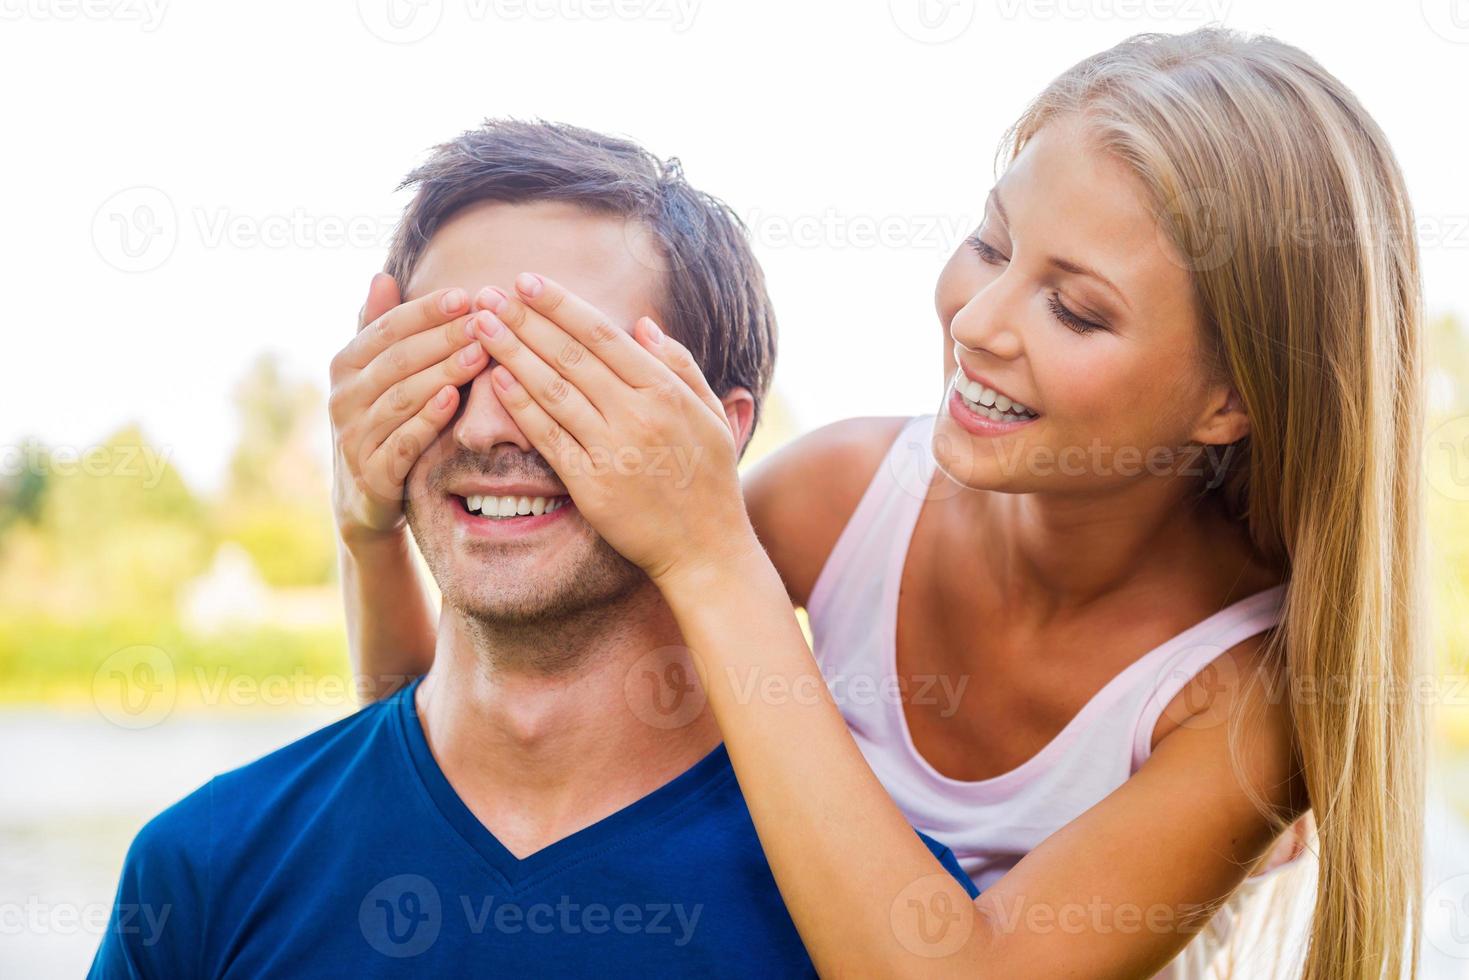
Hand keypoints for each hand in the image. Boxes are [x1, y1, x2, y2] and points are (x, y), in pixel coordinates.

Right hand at [329, 274, 489, 545]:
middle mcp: (343, 398)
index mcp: (344, 365)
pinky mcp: (373, 474)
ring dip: (443, 373)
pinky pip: (403, 441)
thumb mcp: (375, 375)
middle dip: (444, 338)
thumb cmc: (381, 421)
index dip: (426, 311)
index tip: (466, 295)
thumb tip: (382, 276)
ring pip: (403, 397)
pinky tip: (453, 399)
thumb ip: (380, 328)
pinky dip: (427, 419)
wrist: (365, 498)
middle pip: (399, 359)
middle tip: (485, 322)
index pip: (388, 328)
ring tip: (481, 353)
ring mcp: (355, 437)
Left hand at [469, 272, 760, 587]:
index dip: (561, 305)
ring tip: (481, 326)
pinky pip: (549, 438)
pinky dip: (521, 407)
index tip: (528, 282)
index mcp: (666, 391)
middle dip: (524, 320)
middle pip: (570, 355)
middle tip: (487, 294)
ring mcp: (612, 450)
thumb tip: (642, 324)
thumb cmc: (710, 479)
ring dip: (512, 353)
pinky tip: (497, 380)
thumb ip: (679, 364)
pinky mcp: (591, 486)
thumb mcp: (710, 414)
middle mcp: (638, 415)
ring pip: (552, 390)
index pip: (603, 335)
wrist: (706, 549)